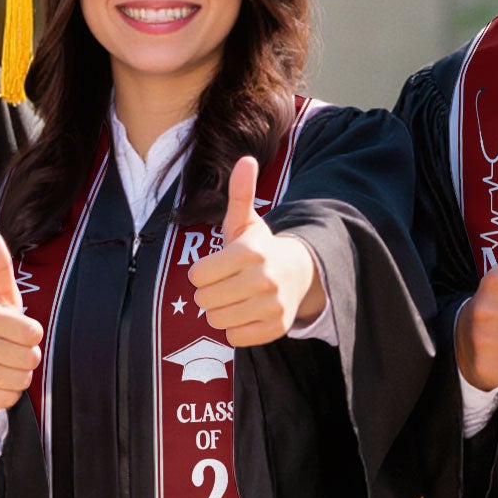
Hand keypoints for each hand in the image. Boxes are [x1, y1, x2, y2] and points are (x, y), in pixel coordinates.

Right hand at [0, 231, 42, 431]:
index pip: (32, 332)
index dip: (32, 334)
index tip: (19, 329)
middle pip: (30, 358)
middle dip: (28, 357)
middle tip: (12, 350)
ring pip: (21, 380)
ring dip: (19, 375)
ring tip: (4, 365)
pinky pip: (9, 398)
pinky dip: (8, 393)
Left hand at [186, 156, 322, 347]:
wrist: (299, 273)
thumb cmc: (260, 248)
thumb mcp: (246, 221)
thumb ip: (239, 193)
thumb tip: (246, 159)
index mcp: (251, 252)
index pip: (197, 276)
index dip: (201, 273)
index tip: (216, 267)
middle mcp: (264, 280)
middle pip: (204, 301)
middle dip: (209, 293)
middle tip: (225, 284)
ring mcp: (272, 306)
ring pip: (217, 321)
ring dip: (220, 311)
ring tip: (235, 298)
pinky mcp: (276, 328)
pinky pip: (234, 337)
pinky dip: (235, 328)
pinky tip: (246, 312)